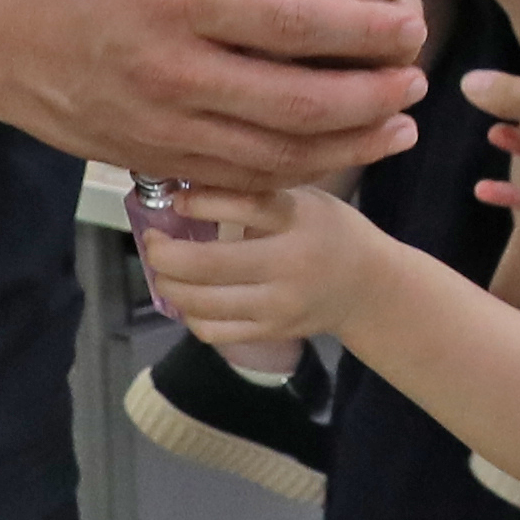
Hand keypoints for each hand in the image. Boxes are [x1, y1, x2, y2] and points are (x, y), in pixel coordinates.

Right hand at [0, 0, 428, 185]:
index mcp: (175, 0)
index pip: (294, 23)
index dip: (364, 30)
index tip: (409, 23)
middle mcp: (170, 71)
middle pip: (297, 101)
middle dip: (372, 95)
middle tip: (419, 78)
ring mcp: (158, 125)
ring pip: (276, 153)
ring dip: (350, 143)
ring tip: (399, 123)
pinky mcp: (149, 159)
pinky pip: (240, 177)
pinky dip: (299, 171)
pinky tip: (337, 152)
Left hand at [138, 185, 378, 372]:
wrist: (367, 287)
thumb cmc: (327, 231)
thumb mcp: (303, 200)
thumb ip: (254, 195)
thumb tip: (184, 187)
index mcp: (299, 220)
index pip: (244, 207)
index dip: (199, 202)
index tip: (175, 200)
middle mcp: (289, 264)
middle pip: (209, 265)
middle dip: (164, 254)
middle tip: (153, 242)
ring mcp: (279, 304)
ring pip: (202, 303)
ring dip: (169, 285)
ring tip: (164, 270)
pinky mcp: (271, 332)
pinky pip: (212, 331)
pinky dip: (190, 314)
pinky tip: (191, 298)